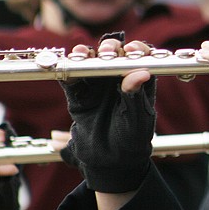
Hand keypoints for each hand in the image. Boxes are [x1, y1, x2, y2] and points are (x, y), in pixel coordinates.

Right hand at [59, 34, 155, 192]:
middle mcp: (118, 79)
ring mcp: (98, 85)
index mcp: (139, 81)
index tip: (132, 51)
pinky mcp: (79, 95)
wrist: (111, 161)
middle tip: (107, 53)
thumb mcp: (137, 120)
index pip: (139, 58)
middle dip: (110, 48)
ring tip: (83, 54)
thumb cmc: (132, 139)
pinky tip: (67, 67)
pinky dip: (67, 71)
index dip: (136, 50)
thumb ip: (136, 96)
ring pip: (90, 62)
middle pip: (114, 54)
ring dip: (86, 54)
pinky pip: (71, 80)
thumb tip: (142, 72)